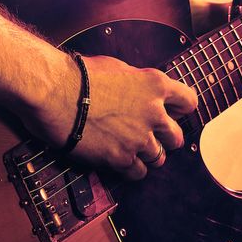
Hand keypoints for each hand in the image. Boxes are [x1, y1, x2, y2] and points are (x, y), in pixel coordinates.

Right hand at [25, 53, 197, 180]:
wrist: (52, 91)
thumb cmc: (77, 75)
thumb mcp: (117, 68)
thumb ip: (137, 83)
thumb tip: (141, 92)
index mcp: (154, 85)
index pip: (189, 102)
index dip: (179, 110)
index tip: (171, 114)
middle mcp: (153, 112)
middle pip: (176, 137)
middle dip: (163, 138)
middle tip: (147, 135)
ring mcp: (139, 138)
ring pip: (158, 158)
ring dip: (146, 155)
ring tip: (130, 148)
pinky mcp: (120, 158)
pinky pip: (138, 173)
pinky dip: (131, 169)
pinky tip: (119, 160)